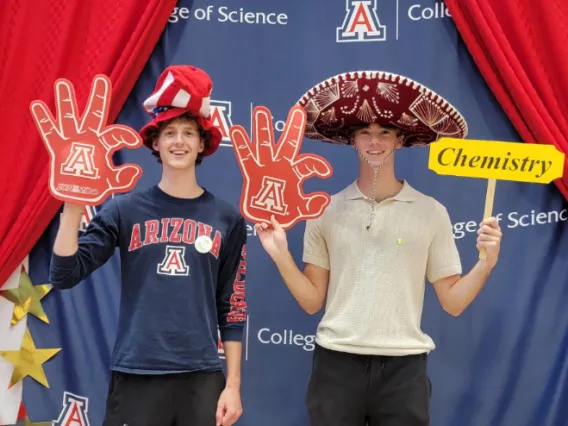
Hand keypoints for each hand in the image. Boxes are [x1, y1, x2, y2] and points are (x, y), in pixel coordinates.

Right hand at [30, 75, 142, 204]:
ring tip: (62, 83)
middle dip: (99, 96)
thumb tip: (137, 170)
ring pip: (69, 116)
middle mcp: (90, 137)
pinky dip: (43, 120)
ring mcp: (73, 139)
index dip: (126, 137)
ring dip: (65, 101)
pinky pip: (49, 131)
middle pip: (95, 113)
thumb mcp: (114, 183)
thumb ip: (125, 178)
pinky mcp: (58, 146)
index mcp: (105, 144)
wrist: (78, 195)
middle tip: (101, 78)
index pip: (117, 134)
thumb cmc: (97, 185)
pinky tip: (37, 105)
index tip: (136, 143)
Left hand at [215, 386, 242, 425]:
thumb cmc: (226, 395)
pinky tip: (229, 411)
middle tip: (223, 411)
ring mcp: (239, 413)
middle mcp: (237, 414)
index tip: (220, 414)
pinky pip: (234, 419)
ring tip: (226, 410)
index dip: (220, 421)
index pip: (224, 424)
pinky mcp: (240, 412)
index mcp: (232, 412)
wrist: (233, 388)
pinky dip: (230, 418)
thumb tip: (218, 424)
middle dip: (224, 420)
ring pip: (231, 422)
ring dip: (227, 419)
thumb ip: (218, 415)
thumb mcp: (220, 404)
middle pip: (228, 424)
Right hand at [230, 105, 332, 229]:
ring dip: (262, 128)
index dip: (318, 167)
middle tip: (297, 110)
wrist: (266, 217)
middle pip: (288, 142)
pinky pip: (245, 155)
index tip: (326, 173)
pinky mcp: (252, 170)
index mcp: (295, 171)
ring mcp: (266, 165)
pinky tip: (236, 129)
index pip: (309, 164)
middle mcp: (281, 164)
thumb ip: (312, 205)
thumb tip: (325, 198)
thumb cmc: (284, 209)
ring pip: (265, 143)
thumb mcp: (301, 209)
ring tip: (260, 111)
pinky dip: (241, 143)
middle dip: (293, 127)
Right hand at [254, 214, 288, 260]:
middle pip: (266, 222)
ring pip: (261, 225)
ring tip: (263, 225)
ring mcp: (265, 232)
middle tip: (265, 219)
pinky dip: (257, 227)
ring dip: (261, 223)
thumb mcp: (280, 230)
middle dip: (265, 219)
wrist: (277, 250)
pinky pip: (258, 230)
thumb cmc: (281, 240)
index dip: (270, 216)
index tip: (267, 210)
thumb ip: (275, 223)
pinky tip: (257, 225)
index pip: (272, 220)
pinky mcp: (261, 236)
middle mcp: (270, 229)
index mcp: (276, 227)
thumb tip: (272, 215)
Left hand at [477, 217, 501, 266]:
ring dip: (478, 240)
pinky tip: (483, 248)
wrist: (489, 256)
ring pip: (481, 236)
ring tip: (482, 243)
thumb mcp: (486, 234)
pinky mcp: (494, 245)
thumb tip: (482, 223)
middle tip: (481, 236)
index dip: (485, 221)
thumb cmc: (486, 243)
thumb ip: (485, 227)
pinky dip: (479, 245)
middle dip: (479, 232)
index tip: (481, 225)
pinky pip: (480, 242)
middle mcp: (498, 233)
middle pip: (484, 227)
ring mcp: (497, 239)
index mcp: (497, 229)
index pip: (493, 220)